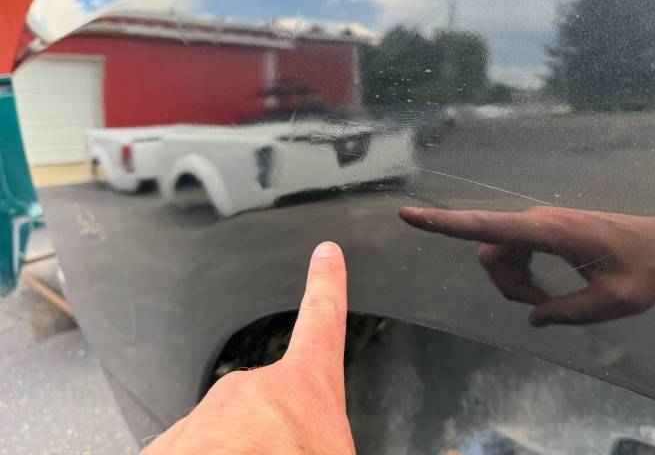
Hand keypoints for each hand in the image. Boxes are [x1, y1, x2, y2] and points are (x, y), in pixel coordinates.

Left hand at [142, 242, 354, 454]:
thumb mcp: (346, 452)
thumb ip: (354, 436)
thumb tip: (449, 453)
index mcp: (305, 389)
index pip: (324, 320)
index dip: (327, 284)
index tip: (325, 254)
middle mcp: (254, 390)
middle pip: (273, 408)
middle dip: (279, 440)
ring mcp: (210, 415)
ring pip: (230, 436)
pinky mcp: (170, 443)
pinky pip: (195, 453)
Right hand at [399, 206, 654, 324]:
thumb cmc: (651, 268)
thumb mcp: (614, 302)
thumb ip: (567, 314)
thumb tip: (533, 318)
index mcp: (549, 231)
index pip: (486, 227)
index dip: (443, 223)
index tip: (407, 214)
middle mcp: (539, 221)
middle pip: (490, 252)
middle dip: (505, 285)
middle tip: (544, 308)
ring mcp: (542, 223)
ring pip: (501, 255)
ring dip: (515, 285)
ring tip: (552, 303)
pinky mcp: (548, 230)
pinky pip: (516, 252)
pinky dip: (522, 276)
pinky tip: (546, 292)